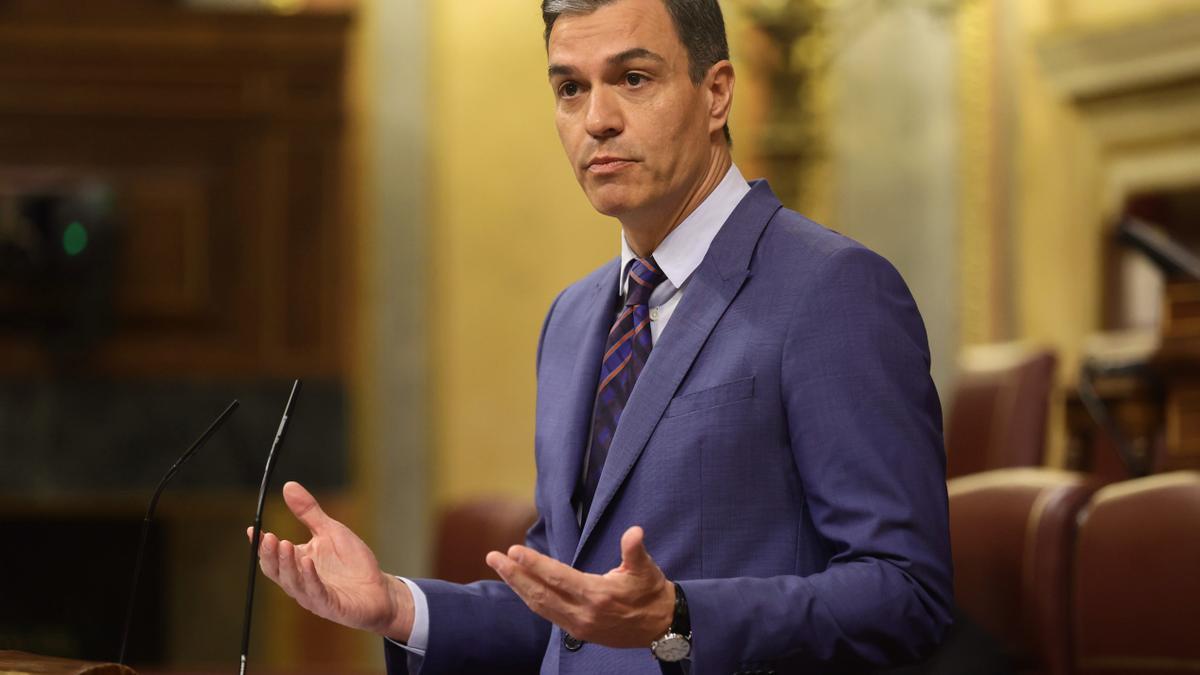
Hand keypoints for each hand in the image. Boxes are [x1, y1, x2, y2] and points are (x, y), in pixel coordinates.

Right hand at [248, 481, 414, 641]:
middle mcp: (300, 581)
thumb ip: (308, 513)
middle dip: (271, 554)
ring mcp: (313, 595)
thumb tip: (288, 486)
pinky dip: (310, 577)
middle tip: (269, 537)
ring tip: (284, 544)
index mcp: (297, 564)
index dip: (260, 545)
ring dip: (287, 564)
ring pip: (293, 582)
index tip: (252, 529)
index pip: (272, 556)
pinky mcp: (330, 605)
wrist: (379, 590)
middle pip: (277, 570)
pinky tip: (307, 561)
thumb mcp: (330, 531)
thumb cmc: (353, 563)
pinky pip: (316, 592)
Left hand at [485, 525, 673, 647]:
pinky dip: (531, 599)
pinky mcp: (578, 632)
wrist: (662, 626)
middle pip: (540, 593)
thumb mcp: (647, 569)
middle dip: (514, 575)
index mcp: (598, 595)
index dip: (534, 564)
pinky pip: (548, 614)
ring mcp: (579, 626)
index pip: (558, 577)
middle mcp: (583, 614)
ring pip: (540, 606)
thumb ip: (635, 550)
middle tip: (493, 557)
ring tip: (501, 568)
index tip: (513, 551)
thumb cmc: (652, 592)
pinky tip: (520, 586)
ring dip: (518, 587)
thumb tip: (634, 532)